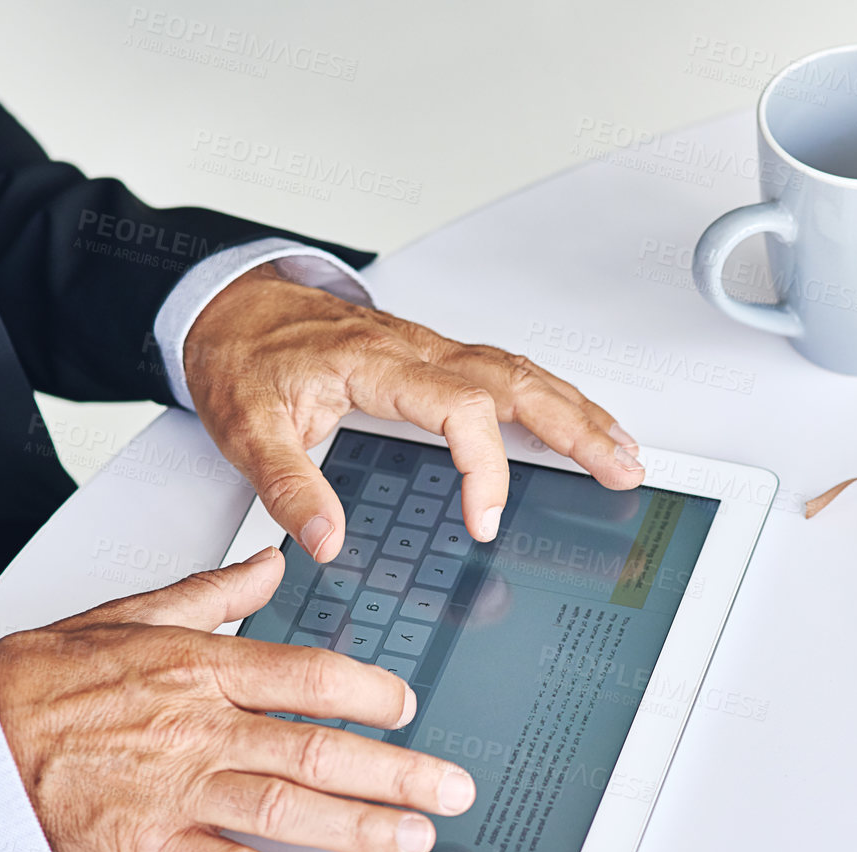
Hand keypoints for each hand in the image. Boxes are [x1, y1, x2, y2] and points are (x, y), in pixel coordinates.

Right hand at [0, 549, 475, 851]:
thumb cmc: (42, 682)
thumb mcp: (131, 613)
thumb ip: (213, 591)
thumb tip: (271, 562)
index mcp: (202, 667)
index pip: (312, 676)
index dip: (372, 693)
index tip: (408, 706)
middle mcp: (203, 728)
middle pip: (321, 747)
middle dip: (398, 770)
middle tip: (451, 786)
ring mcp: (180, 790)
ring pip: (293, 808)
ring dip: (365, 826)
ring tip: (419, 838)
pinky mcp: (153, 847)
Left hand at [182, 263, 644, 560]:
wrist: (233, 305)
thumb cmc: (243, 357)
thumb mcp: (246, 427)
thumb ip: (287, 486)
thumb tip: (327, 541)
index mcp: (377, 363)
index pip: (459, 408)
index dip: (484, 466)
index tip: (483, 521)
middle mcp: (416, 351)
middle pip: (517, 382)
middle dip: (577, 427)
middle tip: (622, 469)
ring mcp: (432, 351)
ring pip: (523, 374)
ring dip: (578, 412)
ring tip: (623, 452)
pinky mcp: (436, 359)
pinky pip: (509, 373)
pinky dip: (554, 398)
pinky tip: (579, 422)